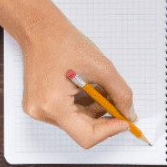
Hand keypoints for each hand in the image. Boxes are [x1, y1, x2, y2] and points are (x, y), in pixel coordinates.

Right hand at [0, 0, 134, 148]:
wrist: (40, 30)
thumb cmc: (64, 43)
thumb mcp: (102, 68)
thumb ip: (120, 94)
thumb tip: (129, 113)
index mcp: (53, 105)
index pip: (87, 136)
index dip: (109, 131)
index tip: (124, 122)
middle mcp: (41, 112)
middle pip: (82, 130)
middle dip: (104, 119)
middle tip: (120, 106)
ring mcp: (38, 109)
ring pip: (76, 123)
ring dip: (94, 111)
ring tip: (102, 90)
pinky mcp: (39, 104)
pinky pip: (67, 114)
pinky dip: (83, 106)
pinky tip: (89, 90)